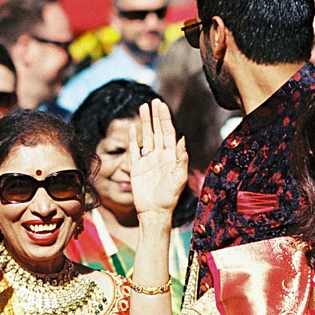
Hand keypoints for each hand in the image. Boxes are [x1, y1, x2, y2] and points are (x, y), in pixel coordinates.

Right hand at [127, 100, 189, 219]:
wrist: (154, 213)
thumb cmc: (169, 199)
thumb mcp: (179, 179)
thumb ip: (180, 159)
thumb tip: (181, 138)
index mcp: (171, 157)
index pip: (168, 133)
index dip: (165, 119)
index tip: (162, 105)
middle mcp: (160, 156)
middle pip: (157, 131)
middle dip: (155, 116)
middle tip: (153, 101)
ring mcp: (147, 161)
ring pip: (146, 137)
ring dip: (144, 123)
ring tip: (142, 108)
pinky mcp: (136, 168)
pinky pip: (134, 150)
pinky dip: (133, 139)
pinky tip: (133, 128)